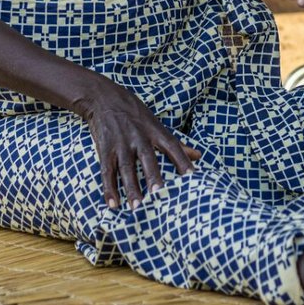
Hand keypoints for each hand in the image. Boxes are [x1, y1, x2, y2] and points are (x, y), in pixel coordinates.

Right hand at [75, 80, 200, 208]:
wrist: (104, 96)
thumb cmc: (136, 114)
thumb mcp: (156, 125)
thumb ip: (177, 144)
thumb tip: (199, 156)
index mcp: (155, 130)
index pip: (172, 146)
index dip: (182, 161)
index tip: (192, 177)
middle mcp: (139, 136)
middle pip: (148, 158)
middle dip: (153, 176)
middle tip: (159, 194)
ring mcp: (121, 143)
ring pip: (127, 168)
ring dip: (131, 188)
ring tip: (136, 207)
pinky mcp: (105, 148)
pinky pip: (107, 171)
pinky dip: (109, 188)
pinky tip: (113, 204)